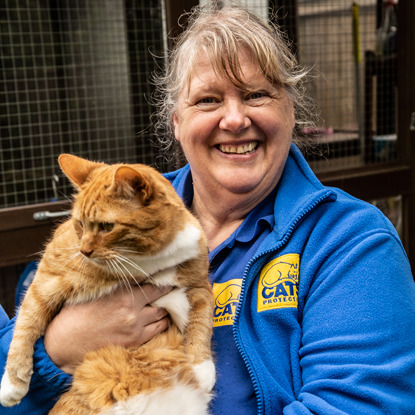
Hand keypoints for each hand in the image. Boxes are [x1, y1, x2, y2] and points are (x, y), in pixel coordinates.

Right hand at [44, 284, 170, 373]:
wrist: (65, 343)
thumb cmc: (76, 314)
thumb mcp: (96, 291)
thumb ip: (116, 284)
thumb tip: (131, 274)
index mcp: (123, 293)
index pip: (152, 284)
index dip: (163, 280)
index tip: (168, 277)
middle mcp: (133, 309)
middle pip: (162, 298)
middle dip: (168, 293)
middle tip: (172, 289)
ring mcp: (135, 327)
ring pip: (162, 315)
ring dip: (166, 309)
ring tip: (168, 304)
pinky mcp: (134, 342)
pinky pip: (158, 331)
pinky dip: (162, 324)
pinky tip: (163, 319)